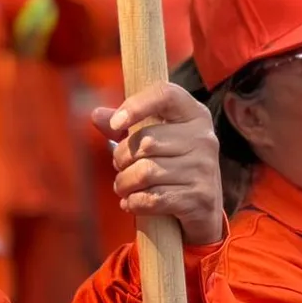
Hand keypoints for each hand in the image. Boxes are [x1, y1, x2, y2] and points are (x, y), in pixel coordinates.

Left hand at [92, 82, 223, 246]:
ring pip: (146, 173)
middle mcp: (204, 138)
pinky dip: (135, 203)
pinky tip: (133, 202)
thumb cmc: (173, 165)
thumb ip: (126, 125)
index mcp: (194, 115)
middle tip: (120, 167)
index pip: (166, 95)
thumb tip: (97, 115)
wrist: (204, 207)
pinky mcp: (200, 197)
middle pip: (146, 141)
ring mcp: (205, 168)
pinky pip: (153, 198)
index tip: (115, 124)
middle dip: (121, 158)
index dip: (136, 105)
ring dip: (125, 184)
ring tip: (124, 187)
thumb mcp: (155, 139)